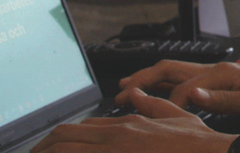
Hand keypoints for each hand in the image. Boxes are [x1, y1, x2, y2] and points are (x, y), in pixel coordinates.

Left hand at [32, 88, 234, 152]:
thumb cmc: (197, 144)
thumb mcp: (176, 116)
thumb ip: (151, 105)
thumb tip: (132, 93)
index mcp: (127, 125)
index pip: (81, 128)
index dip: (58, 138)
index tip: (47, 147)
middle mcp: (116, 138)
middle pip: (64, 139)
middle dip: (42, 148)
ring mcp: (116, 152)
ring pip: (67, 151)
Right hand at [116, 60, 239, 122]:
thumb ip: (222, 100)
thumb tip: (191, 96)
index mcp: (222, 74)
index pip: (181, 90)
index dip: (164, 107)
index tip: (150, 123)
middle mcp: (217, 70)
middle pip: (169, 70)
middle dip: (141, 80)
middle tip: (117, 94)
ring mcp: (219, 74)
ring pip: (175, 72)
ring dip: (150, 79)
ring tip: (128, 89)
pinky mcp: (223, 81)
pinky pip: (186, 79)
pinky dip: (166, 85)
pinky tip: (161, 93)